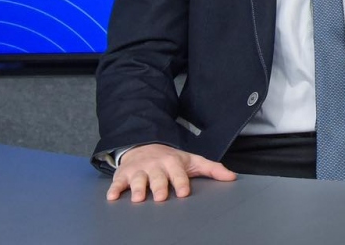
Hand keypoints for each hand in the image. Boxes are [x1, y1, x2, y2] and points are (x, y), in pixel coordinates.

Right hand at [106, 143, 236, 202]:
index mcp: (173, 162)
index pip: (178, 173)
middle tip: (160, 197)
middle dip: (158, 187)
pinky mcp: (123, 175)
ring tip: (138, 199)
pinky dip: (114, 189)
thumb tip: (232, 177)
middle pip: (157, 178)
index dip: (180, 182)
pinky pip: (117, 182)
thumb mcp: (192, 161)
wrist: (145, 146)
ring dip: (137, 189)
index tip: (183, 192)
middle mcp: (155, 165)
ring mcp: (138, 170)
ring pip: (137, 180)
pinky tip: (112, 196)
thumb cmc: (171, 159)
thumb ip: (212, 169)